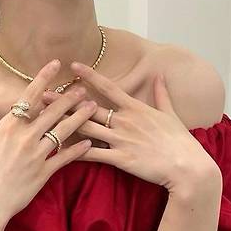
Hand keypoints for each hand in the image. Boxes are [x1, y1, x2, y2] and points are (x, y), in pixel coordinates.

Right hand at [0, 60, 98, 230]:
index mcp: (6, 127)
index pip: (29, 96)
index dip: (44, 78)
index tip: (56, 64)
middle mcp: (24, 137)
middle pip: (52, 111)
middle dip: (69, 97)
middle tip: (83, 87)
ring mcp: (36, 155)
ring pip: (63, 131)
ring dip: (79, 117)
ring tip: (92, 107)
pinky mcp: (44, 174)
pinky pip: (65, 158)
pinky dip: (78, 150)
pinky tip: (89, 143)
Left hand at [41, 61, 221, 198]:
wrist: (187, 166)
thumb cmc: (180, 141)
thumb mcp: (171, 114)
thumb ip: (162, 94)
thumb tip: (160, 76)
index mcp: (135, 108)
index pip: (108, 87)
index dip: (89, 75)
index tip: (73, 65)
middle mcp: (124, 120)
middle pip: (89, 107)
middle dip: (64, 100)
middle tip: (42, 94)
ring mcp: (121, 139)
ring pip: (86, 128)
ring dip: (63, 122)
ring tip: (43, 119)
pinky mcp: (120, 158)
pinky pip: (93, 154)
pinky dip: (75, 152)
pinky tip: (58, 150)